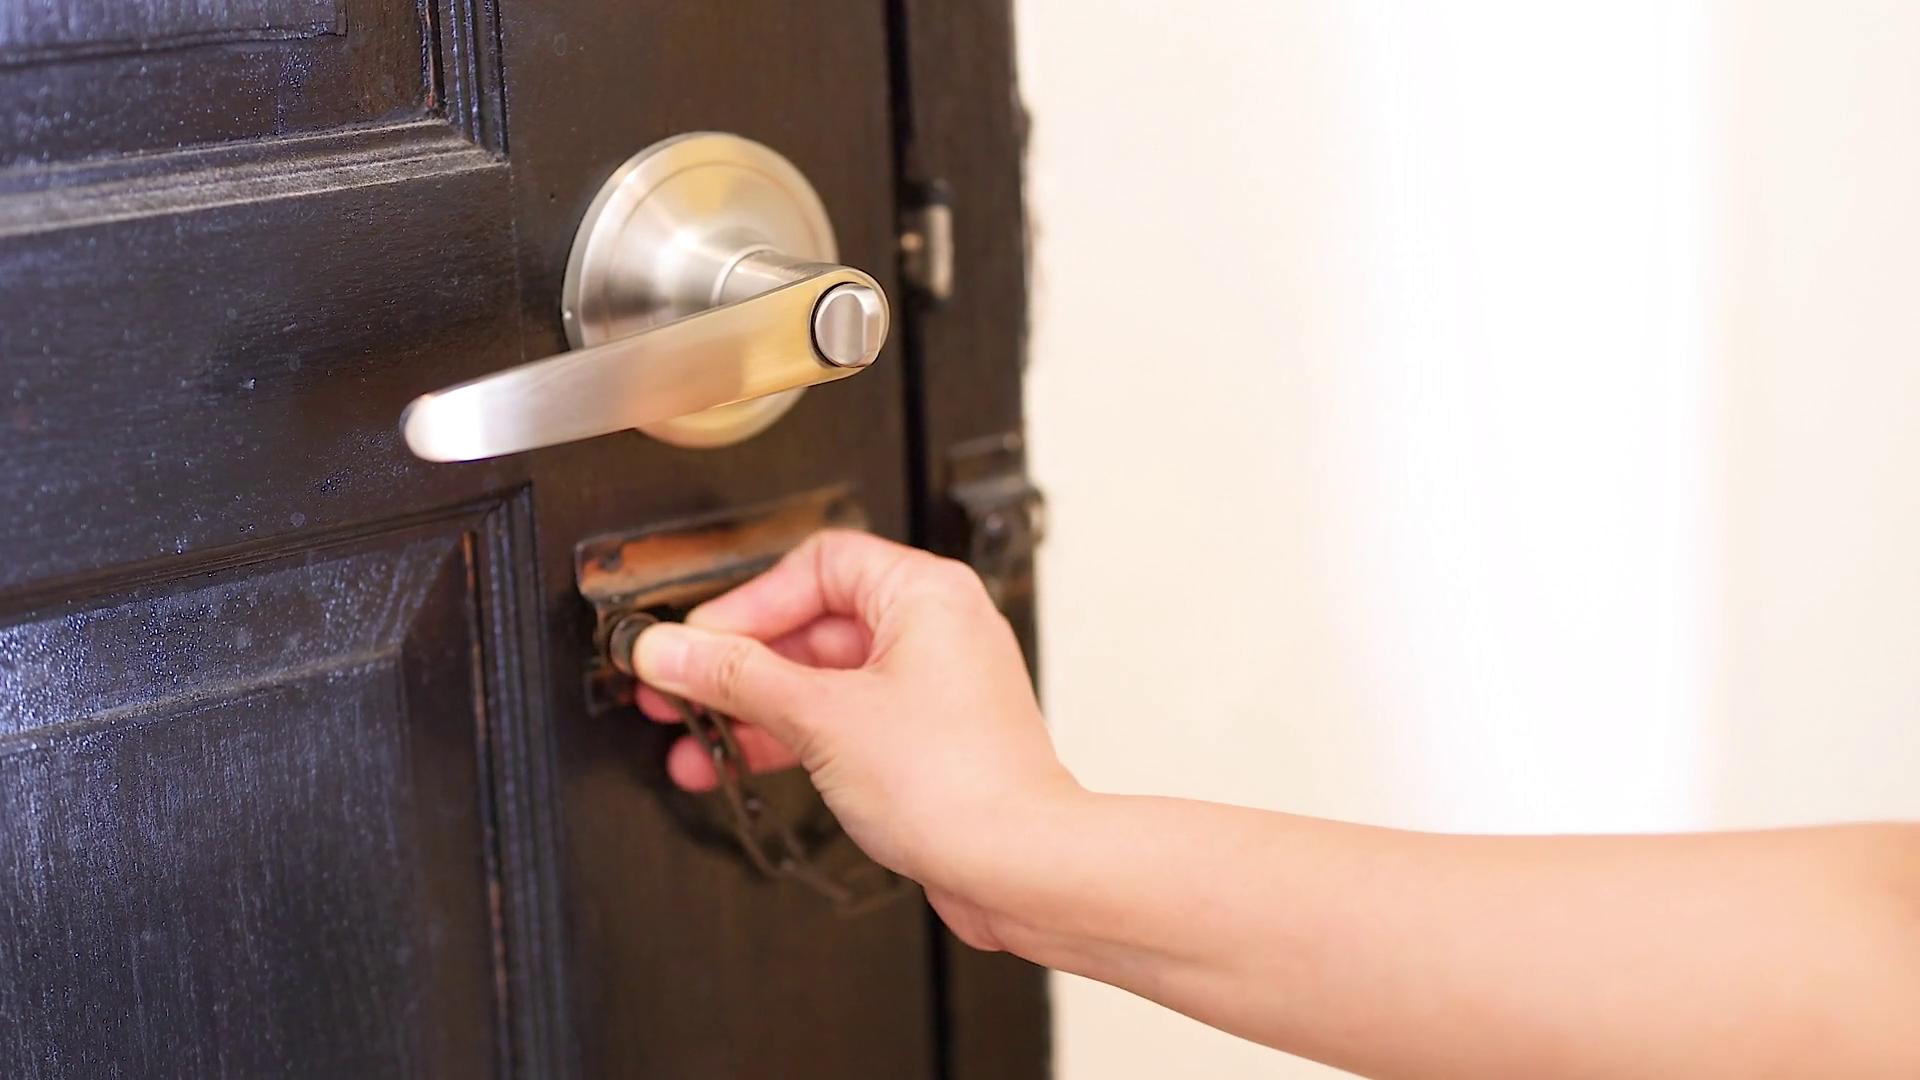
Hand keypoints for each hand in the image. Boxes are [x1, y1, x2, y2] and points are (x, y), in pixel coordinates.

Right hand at [632, 530, 1080, 944]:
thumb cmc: (959, 785)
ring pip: (823, 679)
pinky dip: (794, 737)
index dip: (748, 602)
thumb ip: (735, 677)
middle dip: (738, 663)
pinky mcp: (926, 739)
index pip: (816, 565)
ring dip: (755, 708)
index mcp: (925, 594)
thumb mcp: (820, 717)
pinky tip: (741, 763)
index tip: (698, 640)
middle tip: (679, 687)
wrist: (1019, 866)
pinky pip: (844, 720)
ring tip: (693, 739)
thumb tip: (670, 650)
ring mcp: (933, 686)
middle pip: (813, 624)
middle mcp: (936, 629)